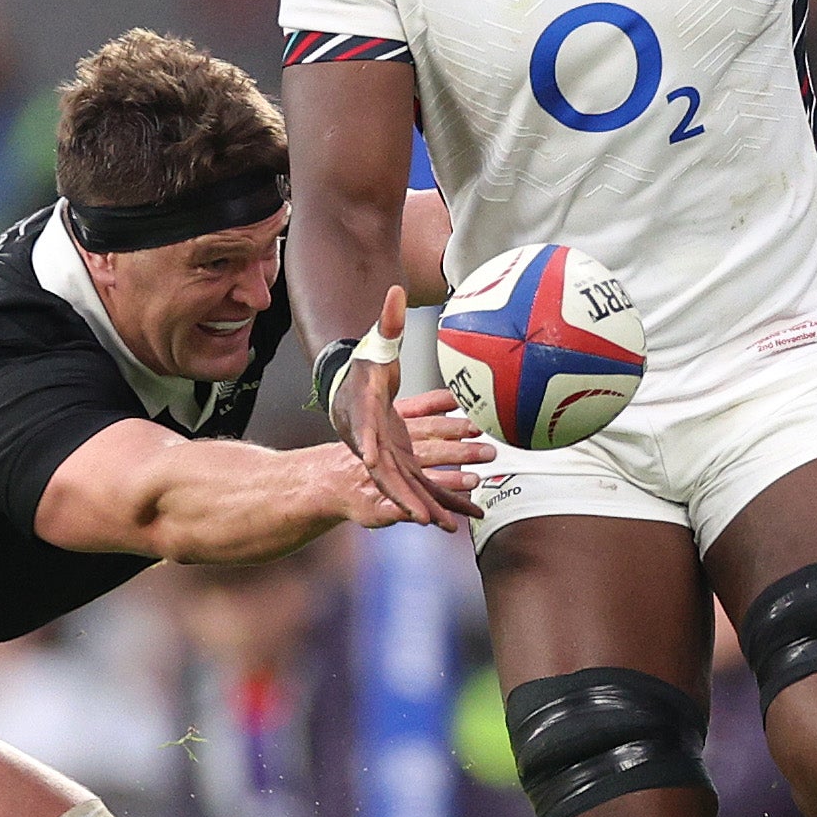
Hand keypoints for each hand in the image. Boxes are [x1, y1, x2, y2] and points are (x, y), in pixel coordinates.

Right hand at [335, 286, 483, 528]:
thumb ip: (388, 321)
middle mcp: (372, 444)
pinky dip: (443, 499)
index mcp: (363, 418)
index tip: (373, 461)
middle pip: (387, 471)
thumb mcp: (376, 344)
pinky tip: (465, 515)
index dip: (370, 447)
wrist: (351, 391)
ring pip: (408, 485)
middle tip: (419, 514)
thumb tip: (395, 290)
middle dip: (403, 493)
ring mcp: (387, 458)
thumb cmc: (364, 368)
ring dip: (427, 504)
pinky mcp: (402, 463)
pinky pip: (425, 485)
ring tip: (448, 526)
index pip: (364, 432)